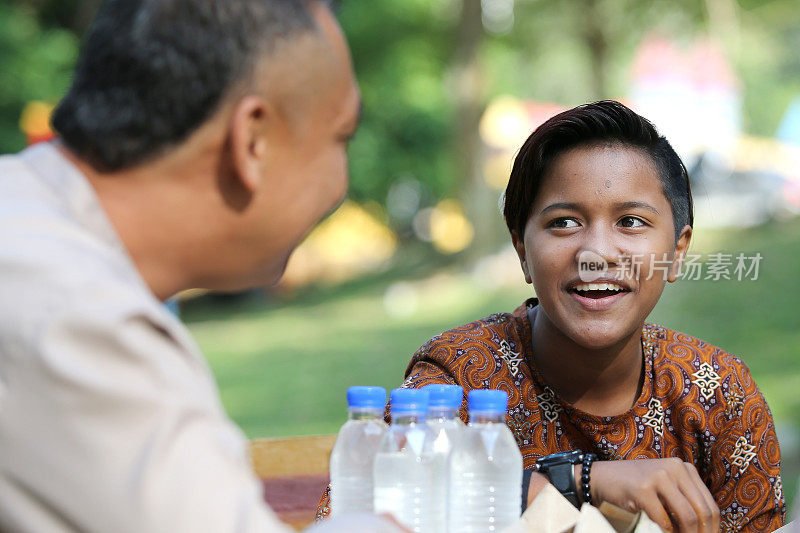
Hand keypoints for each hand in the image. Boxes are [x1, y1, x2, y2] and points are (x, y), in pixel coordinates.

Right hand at [590, 458, 719, 532]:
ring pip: (688, 517)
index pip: (710, 505)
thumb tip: (707, 529)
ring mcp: (658, 477)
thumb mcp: (665, 487)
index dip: (713, 530)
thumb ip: (684, 500)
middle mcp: (674, 468)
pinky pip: (664, 521)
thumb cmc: (635, 487)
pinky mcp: (642, 489)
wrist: (601, 478)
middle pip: (703, 512)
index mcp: (684, 468)